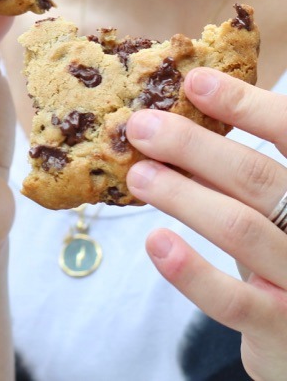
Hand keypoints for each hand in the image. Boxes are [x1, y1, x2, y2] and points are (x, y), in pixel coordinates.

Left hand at [126, 68, 286, 380]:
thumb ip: (234, 172)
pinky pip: (232, 299)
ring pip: (242, 229)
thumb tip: (166, 120)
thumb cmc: (278, 255)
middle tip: (140, 127)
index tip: (194, 81)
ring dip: (182, 195)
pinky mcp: (280, 328)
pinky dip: (190, 270)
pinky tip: (156, 242)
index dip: (247, 105)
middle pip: (260, 179)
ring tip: (138, 174)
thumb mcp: (267, 206)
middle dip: (195, 146)